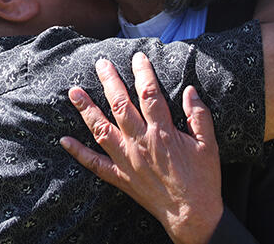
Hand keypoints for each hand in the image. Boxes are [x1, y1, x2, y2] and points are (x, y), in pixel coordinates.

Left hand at [60, 54, 223, 243]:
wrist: (192, 215)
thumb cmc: (202, 179)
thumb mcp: (210, 145)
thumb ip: (199, 116)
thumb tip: (190, 90)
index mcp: (163, 133)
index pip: (150, 94)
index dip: (142, 73)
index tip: (137, 57)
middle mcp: (140, 143)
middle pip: (120, 106)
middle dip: (109, 82)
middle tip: (100, 64)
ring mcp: (126, 160)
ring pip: (101, 130)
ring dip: (86, 110)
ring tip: (73, 92)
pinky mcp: (119, 176)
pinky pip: (94, 163)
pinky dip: (78, 152)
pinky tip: (64, 140)